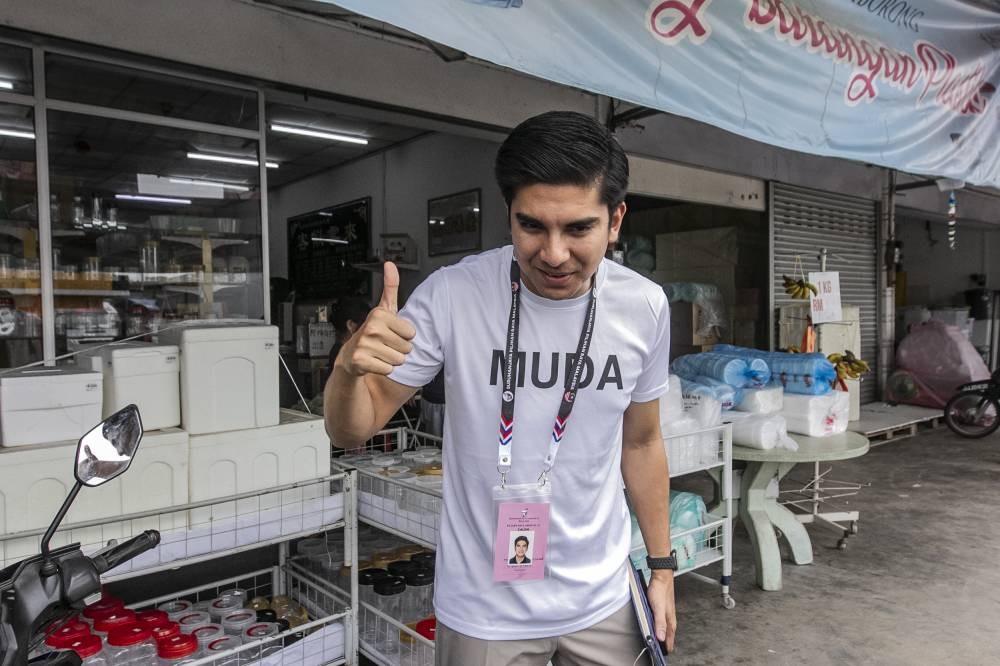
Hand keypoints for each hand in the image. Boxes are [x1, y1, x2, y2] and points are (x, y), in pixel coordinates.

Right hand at [337, 262, 415, 376]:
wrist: (351, 356)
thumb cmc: (373, 332)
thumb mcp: (384, 309)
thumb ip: (390, 287)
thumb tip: (390, 264)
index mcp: (379, 314)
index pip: (411, 333)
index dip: (404, 336)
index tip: (391, 332)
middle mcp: (371, 328)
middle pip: (407, 347)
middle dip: (399, 349)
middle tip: (385, 345)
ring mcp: (365, 345)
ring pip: (399, 360)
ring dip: (392, 360)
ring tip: (380, 353)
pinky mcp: (361, 361)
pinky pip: (389, 369)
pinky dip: (384, 369)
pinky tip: (374, 362)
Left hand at [648, 570, 676, 652]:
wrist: (662, 577)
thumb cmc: (660, 590)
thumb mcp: (658, 608)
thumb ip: (659, 623)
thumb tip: (660, 638)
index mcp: (670, 620)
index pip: (670, 638)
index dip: (667, 647)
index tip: (664, 654)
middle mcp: (670, 618)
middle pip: (669, 635)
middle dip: (666, 644)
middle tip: (663, 651)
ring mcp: (667, 613)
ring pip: (667, 629)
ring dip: (664, 636)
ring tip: (662, 643)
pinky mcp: (663, 609)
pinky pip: (663, 622)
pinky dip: (661, 628)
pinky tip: (658, 627)